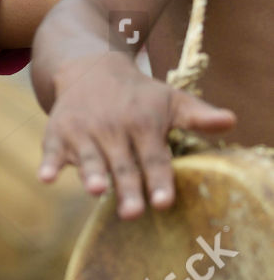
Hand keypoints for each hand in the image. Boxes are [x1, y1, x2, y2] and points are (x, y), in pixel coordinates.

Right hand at [39, 53, 235, 218]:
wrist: (89, 66)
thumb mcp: (170, 99)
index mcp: (143, 124)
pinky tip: (47, 177)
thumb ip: (198, 116)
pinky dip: (49, 163)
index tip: (165, 200)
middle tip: (133, 213)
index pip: (154, 157)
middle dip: (128, 188)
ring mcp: (85, 131)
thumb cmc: (138, 94)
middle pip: (123, 164)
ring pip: (90, 158)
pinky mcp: (59, 132)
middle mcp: (114, 128)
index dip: (160, 179)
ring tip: (96, 190)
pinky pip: (53, 150)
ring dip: (92, 173)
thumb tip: (231, 121)